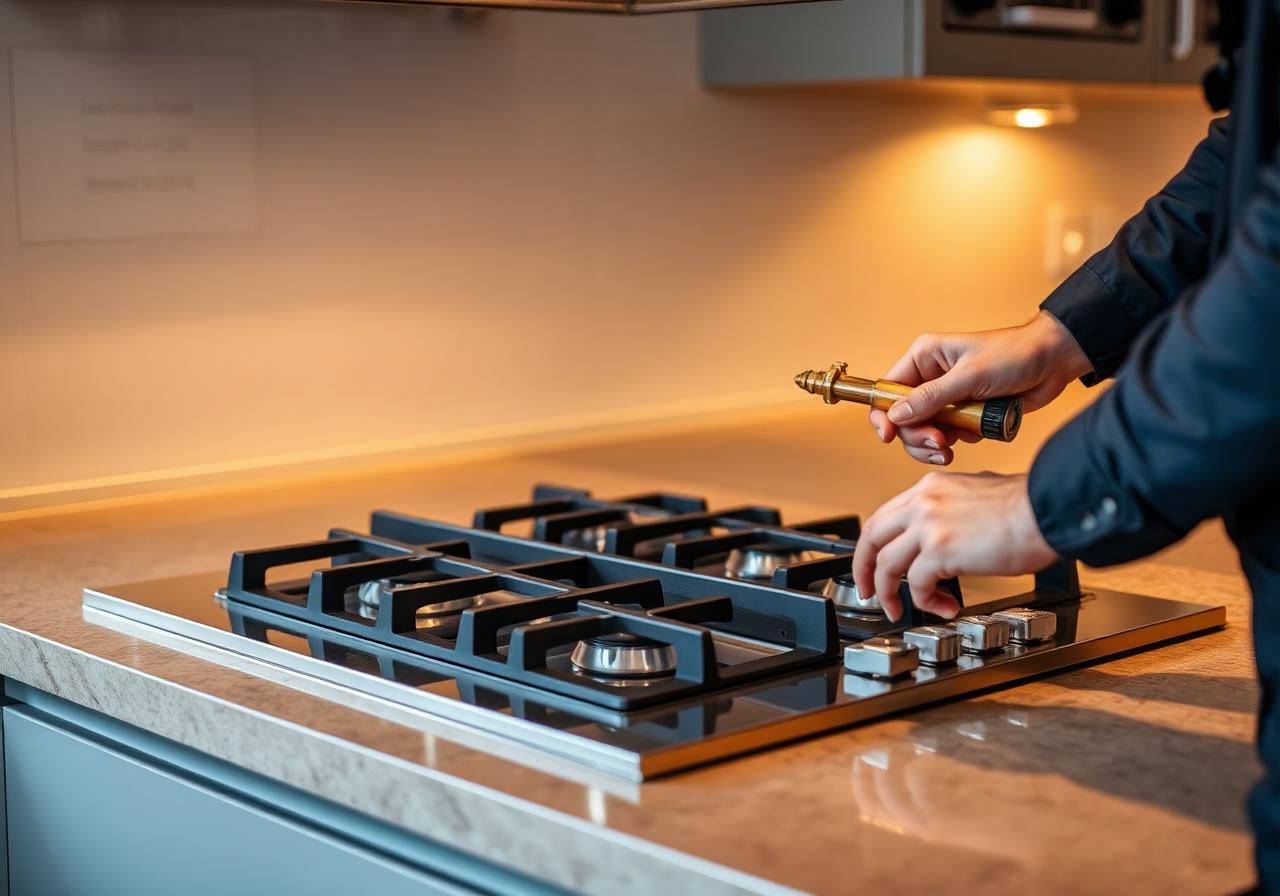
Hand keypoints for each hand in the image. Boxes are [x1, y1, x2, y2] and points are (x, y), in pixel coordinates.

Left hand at [851, 471, 1057, 620]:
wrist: (1049, 510)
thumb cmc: (1028, 508)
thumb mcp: (978, 494)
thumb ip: (952, 509)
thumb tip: (948, 534)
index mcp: (931, 488)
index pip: (885, 516)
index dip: (874, 544)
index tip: (874, 563)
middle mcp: (923, 502)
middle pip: (872, 537)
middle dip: (864, 569)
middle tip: (870, 592)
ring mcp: (928, 525)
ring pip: (887, 565)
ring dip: (890, 593)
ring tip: (901, 610)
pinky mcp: (940, 550)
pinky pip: (916, 584)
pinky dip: (927, 602)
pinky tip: (945, 607)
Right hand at [869, 311, 1091, 464]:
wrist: (1054, 362)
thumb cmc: (1015, 355)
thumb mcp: (970, 376)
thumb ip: (932, 398)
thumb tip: (896, 415)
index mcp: (924, 358)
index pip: (887, 390)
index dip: (884, 415)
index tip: (889, 437)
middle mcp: (930, 377)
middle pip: (904, 417)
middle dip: (917, 435)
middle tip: (940, 444)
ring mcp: (947, 397)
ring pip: (924, 431)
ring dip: (935, 444)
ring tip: (951, 450)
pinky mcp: (964, 412)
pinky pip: (947, 435)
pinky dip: (956, 442)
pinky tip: (974, 436)